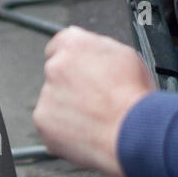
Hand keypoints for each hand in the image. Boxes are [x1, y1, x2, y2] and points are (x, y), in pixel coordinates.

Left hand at [33, 26, 153, 176]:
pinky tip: (85, 132)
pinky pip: (50, 124)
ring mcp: (47, 93)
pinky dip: (63, 131)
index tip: (79, 71)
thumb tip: (94, 54)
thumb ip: (99, 50)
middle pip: (56, 73)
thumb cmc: (134, 98)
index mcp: (74, 44)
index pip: (59, 46)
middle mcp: (56, 66)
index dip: (73, 61)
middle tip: (93, 100)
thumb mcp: (126, 56)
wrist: (133, 133)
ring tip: (94, 119)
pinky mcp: (43, 120)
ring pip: (53, 100)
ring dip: (68, 109)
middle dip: (70, 85)